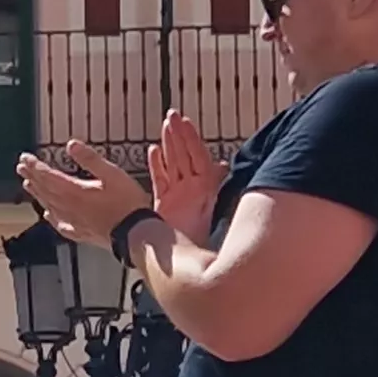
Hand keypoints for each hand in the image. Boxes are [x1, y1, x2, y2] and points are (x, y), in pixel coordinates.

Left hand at [17, 139, 150, 246]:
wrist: (135, 234)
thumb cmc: (127, 203)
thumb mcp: (112, 174)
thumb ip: (90, 159)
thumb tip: (71, 144)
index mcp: (75, 191)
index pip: (48, 176)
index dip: (35, 166)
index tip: (25, 158)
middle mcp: (69, 207)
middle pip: (45, 190)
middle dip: (32, 177)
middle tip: (21, 168)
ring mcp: (73, 222)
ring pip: (49, 206)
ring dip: (38, 194)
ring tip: (29, 185)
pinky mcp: (80, 233)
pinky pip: (59, 224)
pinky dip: (51, 216)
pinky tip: (49, 215)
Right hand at [148, 109, 222, 235]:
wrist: (187, 260)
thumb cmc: (204, 238)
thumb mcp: (213, 207)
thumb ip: (216, 184)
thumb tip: (223, 164)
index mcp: (204, 187)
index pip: (197, 155)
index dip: (191, 138)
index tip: (185, 122)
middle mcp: (190, 188)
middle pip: (183, 155)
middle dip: (178, 134)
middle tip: (172, 115)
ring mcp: (176, 194)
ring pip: (171, 164)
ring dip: (168, 145)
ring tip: (165, 127)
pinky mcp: (163, 204)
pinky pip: (160, 180)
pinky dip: (157, 166)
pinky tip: (154, 152)